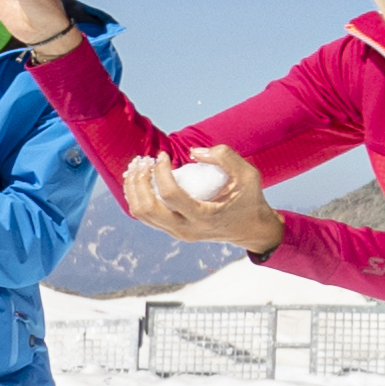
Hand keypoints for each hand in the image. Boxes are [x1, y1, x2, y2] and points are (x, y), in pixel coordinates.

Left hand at [120, 150, 284, 254]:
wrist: (251, 230)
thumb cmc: (249, 200)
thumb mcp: (247, 175)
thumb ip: (225, 157)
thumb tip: (193, 152)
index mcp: (204, 217)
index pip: (170, 195)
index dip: (160, 172)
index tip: (162, 155)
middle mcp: (186, 229)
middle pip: (146, 208)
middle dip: (138, 181)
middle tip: (143, 161)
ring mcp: (177, 233)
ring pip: (141, 214)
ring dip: (133, 189)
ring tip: (138, 167)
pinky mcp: (172, 231)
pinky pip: (145, 216)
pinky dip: (137, 196)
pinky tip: (141, 179)